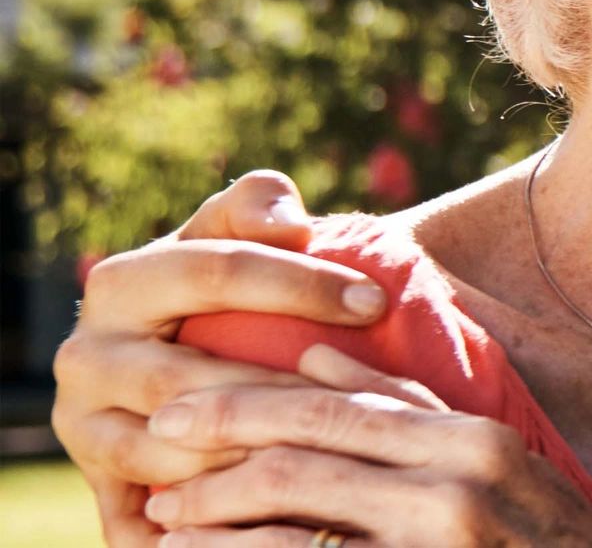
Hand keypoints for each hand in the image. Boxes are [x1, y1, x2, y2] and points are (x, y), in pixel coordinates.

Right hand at [50, 172, 390, 546]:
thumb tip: (287, 219)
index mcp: (119, 284)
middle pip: (186, 378)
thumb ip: (255, 206)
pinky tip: (267, 529)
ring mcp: (85, 429)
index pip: (215, 274)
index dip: (300, 284)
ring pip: (165, 456)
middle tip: (358, 396)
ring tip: (326, 460)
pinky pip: (142, 522)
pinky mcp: (101, 488)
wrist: (173, 348)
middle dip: (278, 387)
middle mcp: (86, 358)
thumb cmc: (224, 282)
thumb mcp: (231, 232)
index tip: (377, 301)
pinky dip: (194, 533)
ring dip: (244, 463)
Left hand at [144, 345, 591, 546]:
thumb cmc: (548, 534)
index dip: (246, 404)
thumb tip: (316, 360)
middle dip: (213, 460)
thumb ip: (408, 406)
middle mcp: (456, 487)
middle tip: (151, 463)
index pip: (335, 407)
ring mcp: (438, 543)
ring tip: (163, 525)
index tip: (180, 409)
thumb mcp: (494, 459)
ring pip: (295, 528)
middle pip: (303, 460)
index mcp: (471, 439)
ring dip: (215, 527)